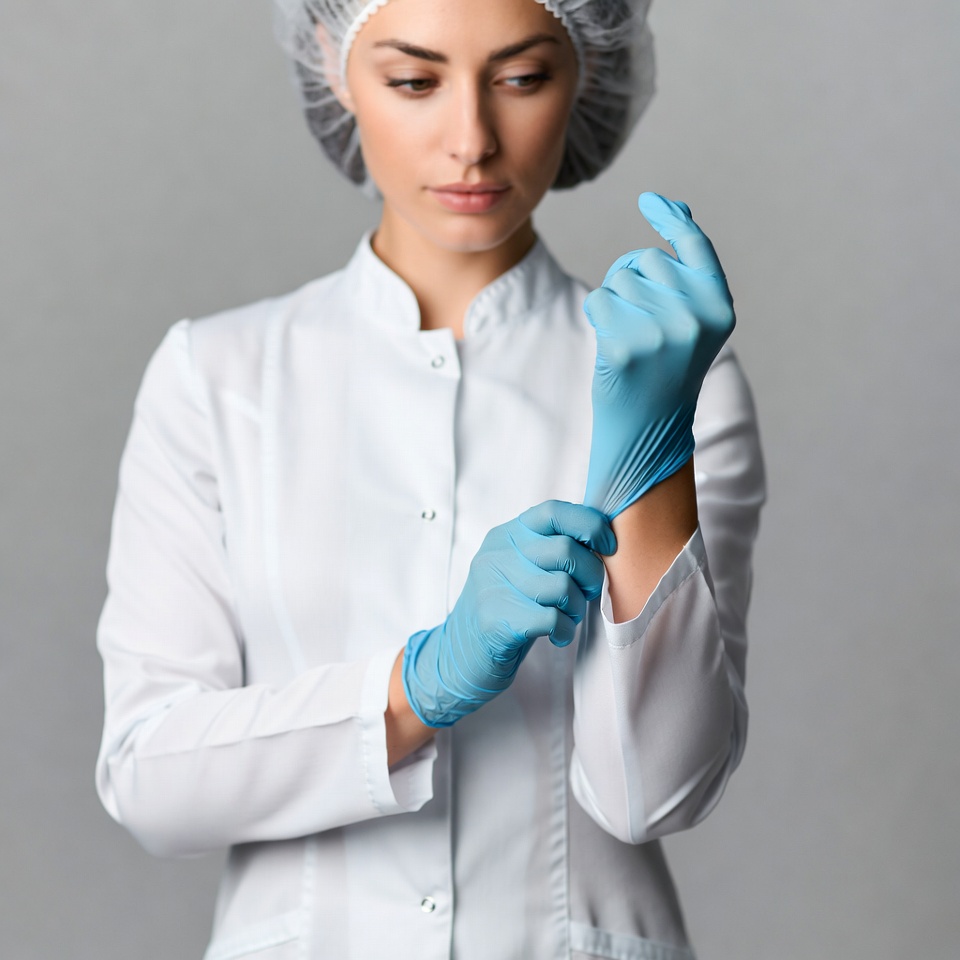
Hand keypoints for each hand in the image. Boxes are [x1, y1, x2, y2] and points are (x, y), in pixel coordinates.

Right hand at [402, 501, 614, 727]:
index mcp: (508, 535)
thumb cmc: (507, 609)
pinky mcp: (496, 619)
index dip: (589, 525)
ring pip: (562, 586)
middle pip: (565, 550)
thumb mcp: (522, 568)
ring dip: (577, 608)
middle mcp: (497, 554)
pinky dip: (564, 630)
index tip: (608, 547)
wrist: (461, 654)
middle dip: (591, 575)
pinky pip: (551, 618)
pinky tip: (557, 636)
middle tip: (587, 594)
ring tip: (568, 618)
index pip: (553, 512)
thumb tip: (604, 543)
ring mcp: (493, 586)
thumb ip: (552, 551)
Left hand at [583, 192, 735, 518]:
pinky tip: (612, 347)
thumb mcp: (689, 319)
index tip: (649, 200)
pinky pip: (599, 302)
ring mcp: (662, 330)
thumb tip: (677, 208)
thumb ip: (686, 272)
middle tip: (639, 322)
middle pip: (647, 259)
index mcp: (719, 307)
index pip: (694, 245)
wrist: (648, 431)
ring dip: (615, 302)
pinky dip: (597, 318)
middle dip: (632, 278)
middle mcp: (696, 315)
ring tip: (630, 340)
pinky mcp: (627, 346)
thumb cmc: (664, 371)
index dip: (671, 219)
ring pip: (620, 280)